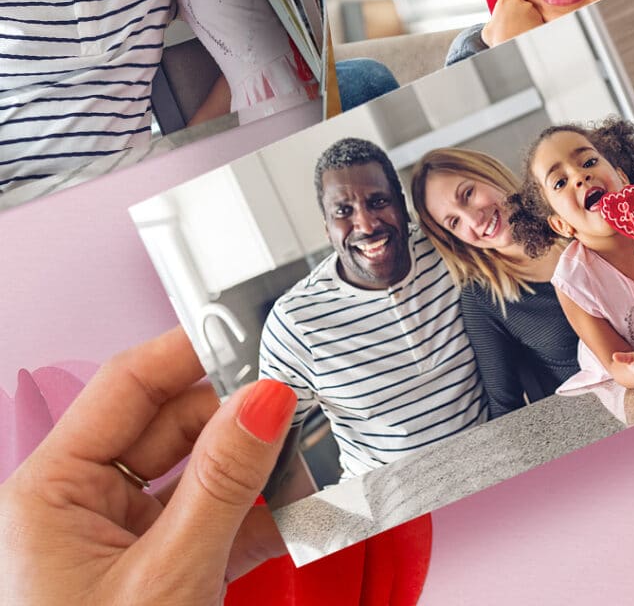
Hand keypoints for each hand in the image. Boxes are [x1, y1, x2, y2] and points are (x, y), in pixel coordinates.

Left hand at [0, 328, 297, 604]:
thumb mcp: (164, 576)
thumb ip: (221, 483)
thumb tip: (266, 400)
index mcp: (50, 493)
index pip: (127, 386)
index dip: (191, 352)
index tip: (252, 332)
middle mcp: (81, 509)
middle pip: (174, 426)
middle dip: (239, 417)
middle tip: (297, 406)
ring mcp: (122, 542)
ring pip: (200, 474)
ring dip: (256, 469)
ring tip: (307, 457)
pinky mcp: (159, 575)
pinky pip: (214, 522)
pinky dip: (257, 517)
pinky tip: (296, 510)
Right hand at [480, 0, 543, 46]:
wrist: (515, 53)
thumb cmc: (500, 41)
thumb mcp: (488, 29)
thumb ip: (493, 19)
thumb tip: (495, 20)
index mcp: (504, 2)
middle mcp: (520, 3)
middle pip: (524, 0)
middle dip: (523, 7)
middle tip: (517, 21)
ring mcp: (532, 11)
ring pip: (533, 10)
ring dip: (530, 17)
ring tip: (522, 30)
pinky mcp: (542, 18)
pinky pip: (539, 18)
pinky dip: (536, 24)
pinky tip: (529, 33)